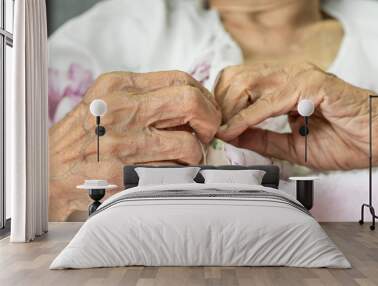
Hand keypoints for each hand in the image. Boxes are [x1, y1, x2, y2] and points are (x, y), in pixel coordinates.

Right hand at [50, 71, 220, 220]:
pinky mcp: (124, 174)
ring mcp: (123, 142)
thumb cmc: (82, 138)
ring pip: (189, 143)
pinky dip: (179, 174)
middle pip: (191, 102)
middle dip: (210, 120)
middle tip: (206, 133)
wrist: (47, 172)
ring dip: (195, 154)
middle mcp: (122, 109)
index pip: (181, 80)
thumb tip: (192, 102)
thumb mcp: (106, 101)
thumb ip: (145, 97)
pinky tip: (167, 173)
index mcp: (119, 86)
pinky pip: (173, 172)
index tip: (206, 111)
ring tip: (184, 157)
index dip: (204, 97)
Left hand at [215, 63, 377, 169]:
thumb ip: (261, 137)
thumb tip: (232, 134)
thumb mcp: (289, 144)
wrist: (375, 147)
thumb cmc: (339, 142)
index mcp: (282, 84)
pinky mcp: (313, 84)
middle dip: (221, 106)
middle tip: (217, 130)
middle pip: (236, 78)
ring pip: (248, 84)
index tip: (213, 127)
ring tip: (225, 131)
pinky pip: (270, 100)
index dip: (221, 104)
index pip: (237, 82)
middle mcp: (289, 75)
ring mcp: (301, 76)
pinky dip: (248, 117)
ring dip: (231, 110)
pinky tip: (234, 130)